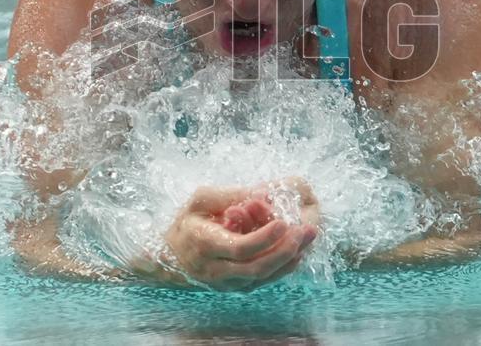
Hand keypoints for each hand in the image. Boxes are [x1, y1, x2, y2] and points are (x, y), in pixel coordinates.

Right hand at [162, 183, 317, 291]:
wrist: (171, 257)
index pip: (239, 248)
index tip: (283, 223)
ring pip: (263, 277)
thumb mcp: (201, 200)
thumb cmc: (187, 222)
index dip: (263, 238)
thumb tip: (264, 193)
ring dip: (289, 258)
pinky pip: (264, 280)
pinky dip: (283, 266)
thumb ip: (231, 195)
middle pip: (256, 267)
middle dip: (285, 250)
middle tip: (306, 230)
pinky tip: (298, 250)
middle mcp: (216, 270)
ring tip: (309, 237)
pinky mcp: (237, 288)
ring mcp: (227, 283)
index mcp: (205, 245)